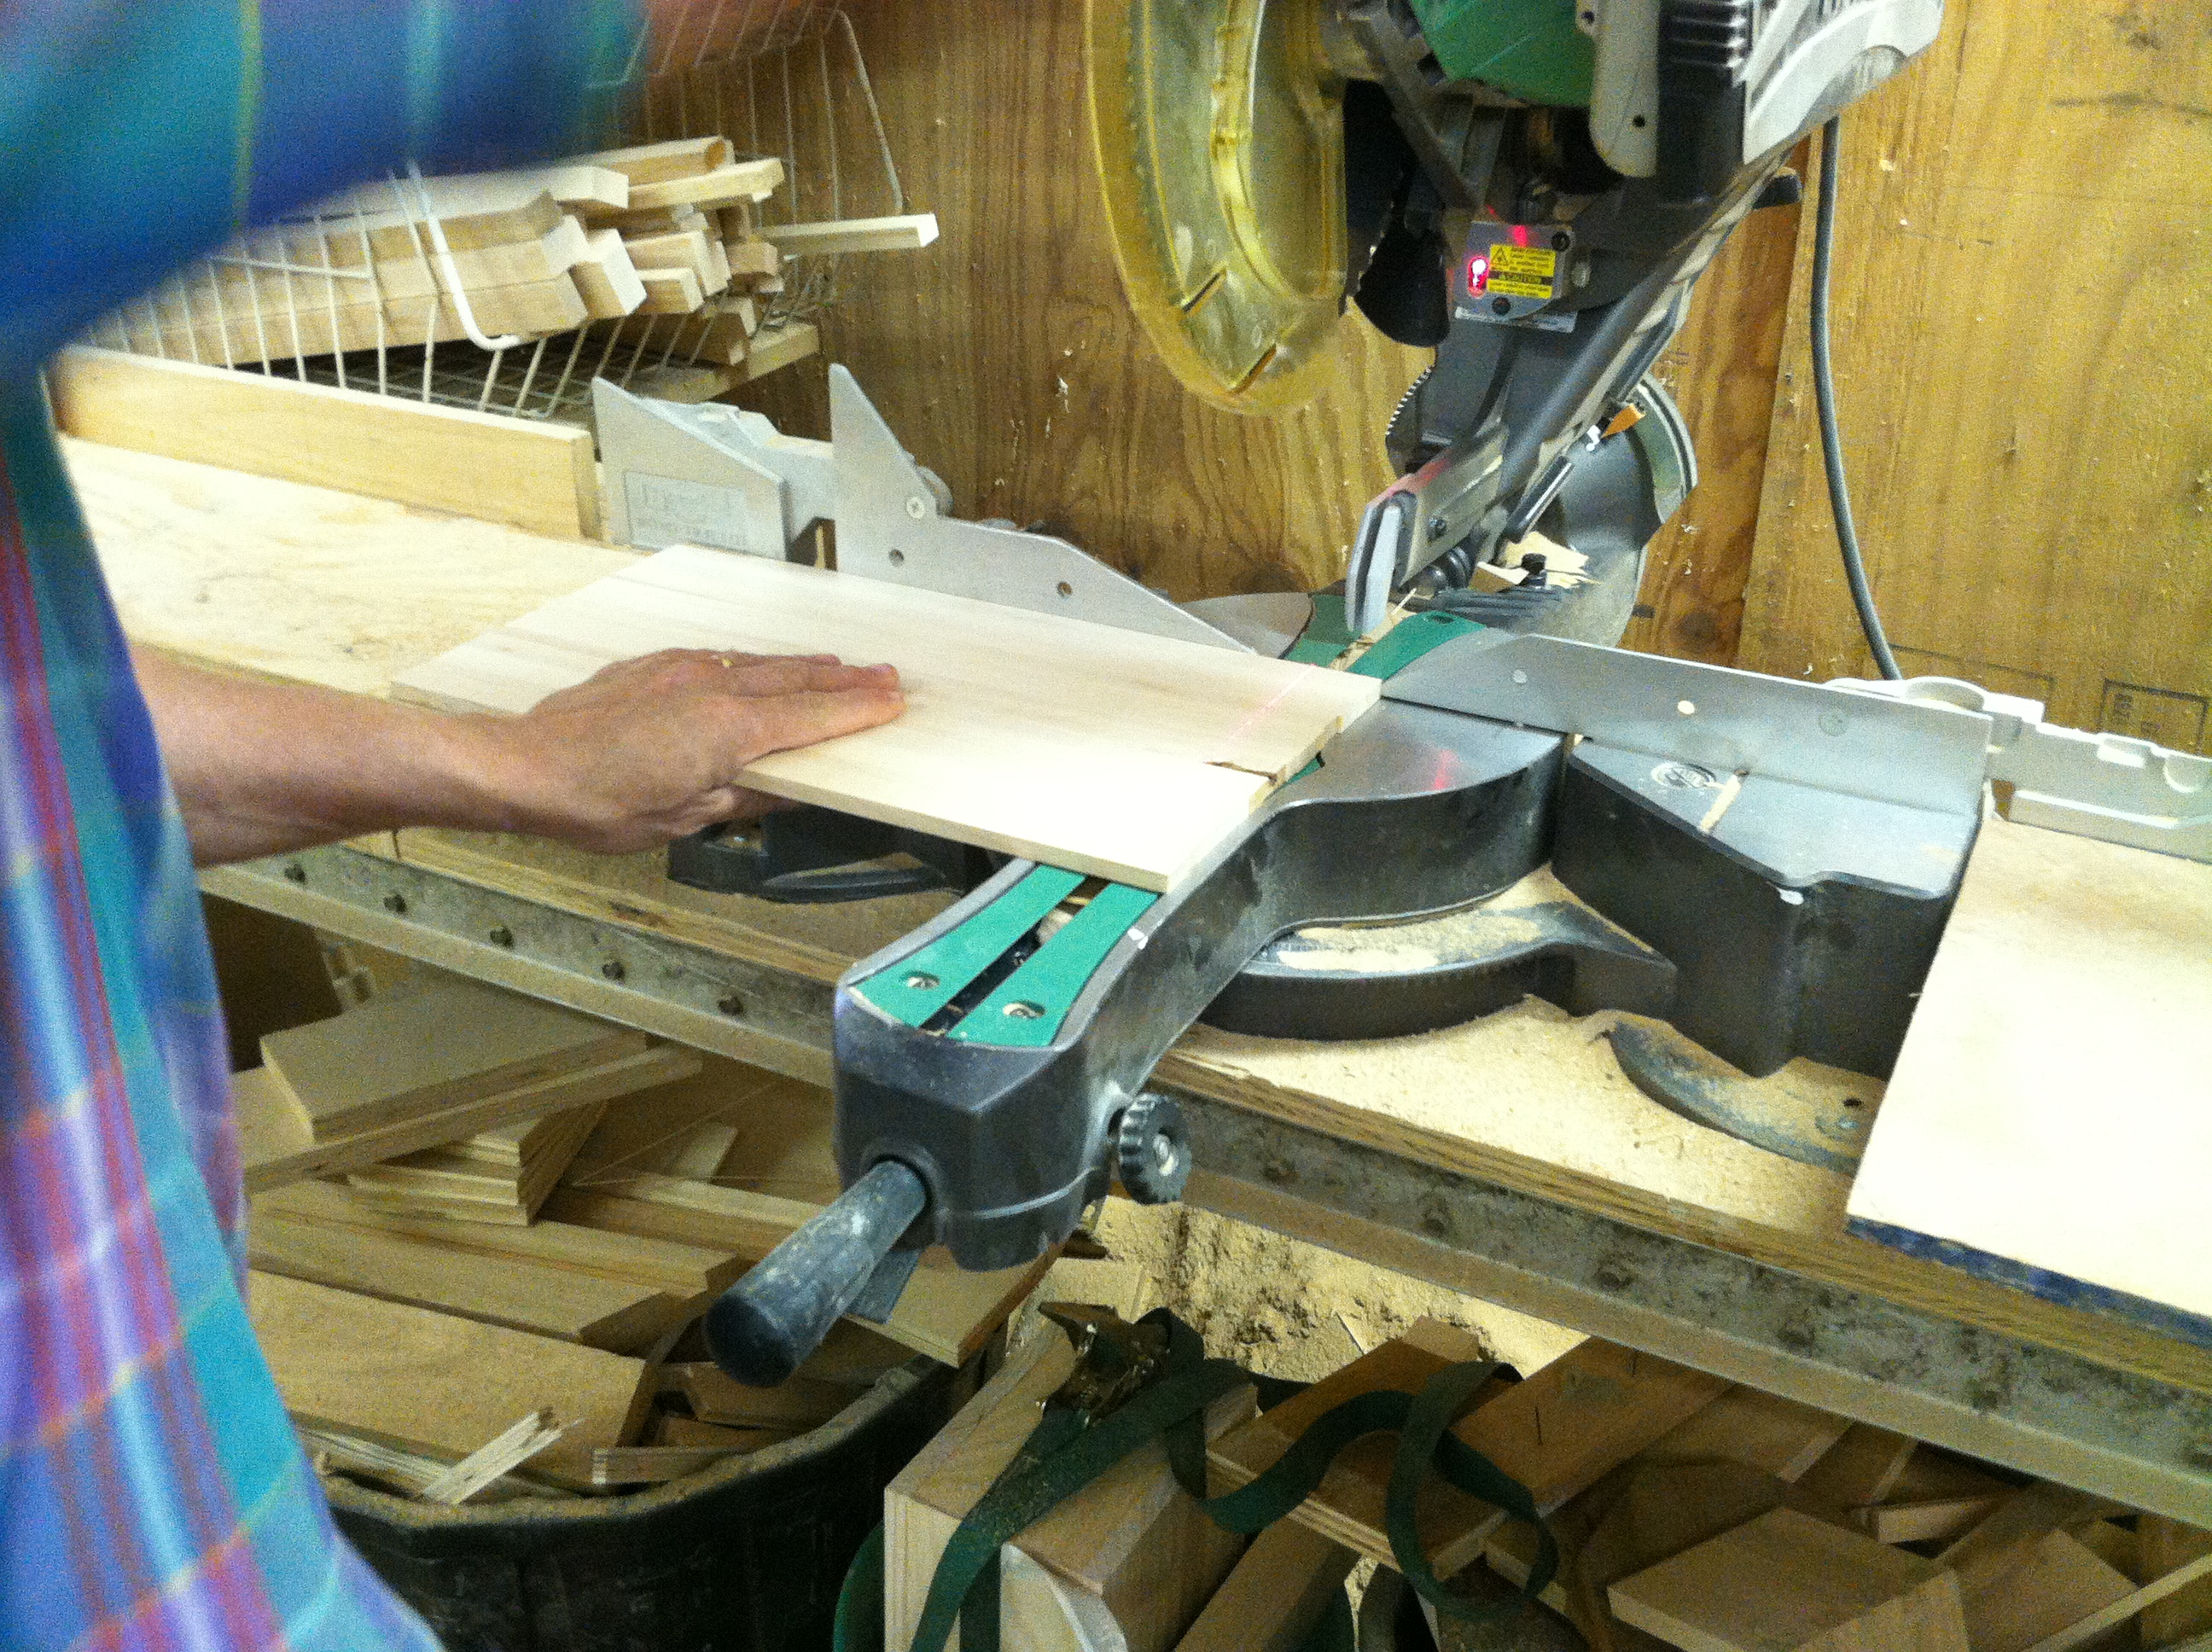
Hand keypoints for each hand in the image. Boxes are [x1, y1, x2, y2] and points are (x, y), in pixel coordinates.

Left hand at [478, 648, 904, 853]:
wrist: (525, 767)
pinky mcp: (653, 667)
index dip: (858, 712)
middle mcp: (711, 688)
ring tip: (841, 667)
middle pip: (796, 680)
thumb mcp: (684, 819)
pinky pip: (721, 657)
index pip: (811, 718)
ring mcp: (681, 671)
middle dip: (846, 680)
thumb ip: (746, 796)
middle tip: (888, 677)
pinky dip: (756, 661)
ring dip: (806, 666)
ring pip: (760, 662)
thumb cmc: (597, 803)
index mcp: (727, 731)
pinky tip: (763, 664)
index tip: (893, 705)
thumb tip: (791, 787)